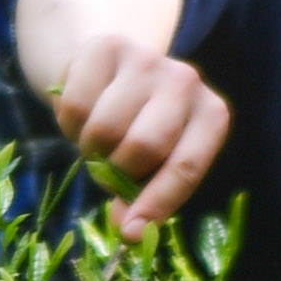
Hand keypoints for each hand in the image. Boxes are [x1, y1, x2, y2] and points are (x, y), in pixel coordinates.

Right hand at [11, 0, 232, 225]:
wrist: (113, 66)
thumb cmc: (139, 126)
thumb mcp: (154, 161)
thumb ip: (146, 193)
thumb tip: (126, 232)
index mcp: (211, 115)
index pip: (186, 166)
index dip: (157, 203)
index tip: (129, 234)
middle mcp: (187, 80)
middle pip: (142, 148)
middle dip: (116, 171)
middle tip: (108, 169)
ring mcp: (147, 59)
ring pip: (103, 129)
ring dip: (90, 148)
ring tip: (97, 140)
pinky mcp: (106, 46)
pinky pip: (74, 106)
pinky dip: (69, 124)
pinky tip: (83, 113)